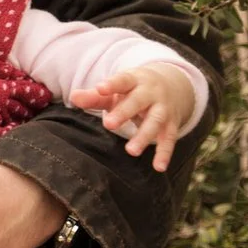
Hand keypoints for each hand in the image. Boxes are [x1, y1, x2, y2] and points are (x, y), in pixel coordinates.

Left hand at [70, 64, 196, 171]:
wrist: (174, 86)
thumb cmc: (134, 91)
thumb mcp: (116, 90)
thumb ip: (94, 96)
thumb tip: (73, 97)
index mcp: (134, 81)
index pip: (122, 80)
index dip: (112, 84)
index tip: (100, 88)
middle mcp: (151, 93)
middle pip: (138, 101)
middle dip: (124, 112)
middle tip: (109, 124)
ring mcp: (163, 109)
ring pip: (155, 121)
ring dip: (144, 136)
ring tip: (131, 151)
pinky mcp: (171, 125)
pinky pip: (168, 139)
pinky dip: (165, 153)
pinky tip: (159, 167)